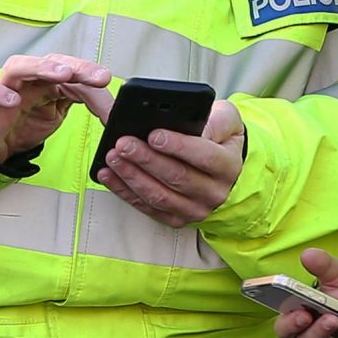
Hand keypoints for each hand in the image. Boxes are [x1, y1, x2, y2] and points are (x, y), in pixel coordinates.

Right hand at [0, 53, 111, 163]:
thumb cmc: (27, 121)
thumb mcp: (60, 114)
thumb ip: (85, 105)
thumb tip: (116, 107)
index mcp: (49, 78)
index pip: (73, 70)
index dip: (90, 75)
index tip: (106, 80)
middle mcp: (29, 77)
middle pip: (51, 62)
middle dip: (75, 66)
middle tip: (93, 74)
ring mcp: (6, 86)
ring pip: (19, 66)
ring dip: (41, 67)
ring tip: (62, 74)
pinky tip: (13, 100)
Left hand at [94, 99, 244, 227]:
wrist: (222, 168)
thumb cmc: (220, 138)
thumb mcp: (227, 119)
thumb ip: (214, 119)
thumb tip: (188, 123)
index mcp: (229, 166)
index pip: (204, 157)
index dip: (178, 146)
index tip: (153, 134)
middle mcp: (215, 192)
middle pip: (177, 177)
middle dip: (146, 159)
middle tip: (123, 143)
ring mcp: (195, 209)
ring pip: (159, 196)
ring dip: (132, 177)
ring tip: (113, 157)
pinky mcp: (176, 218)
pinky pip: (147, 207)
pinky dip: (125, 191)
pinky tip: (109, 175)